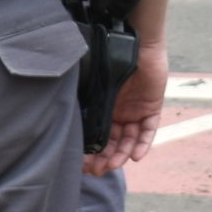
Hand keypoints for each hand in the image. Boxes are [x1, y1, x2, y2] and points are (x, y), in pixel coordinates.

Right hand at [85, 40, 166, 175]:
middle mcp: (119, 112)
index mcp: (104, 107)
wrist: (134, 41)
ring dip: (121, 154)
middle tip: (96, 170)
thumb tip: (59, 114)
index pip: (98, 135)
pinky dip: (143, 144)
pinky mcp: (152, 108)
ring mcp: (136, 111)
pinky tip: (136, 156)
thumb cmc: (109, 56)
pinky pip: (148, 130)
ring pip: (129, 139)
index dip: (92, 151)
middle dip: (105, 158)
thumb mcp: (93, 84)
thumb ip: (84, 100)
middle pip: (113, 142)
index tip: (83, 164)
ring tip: (112, 166)